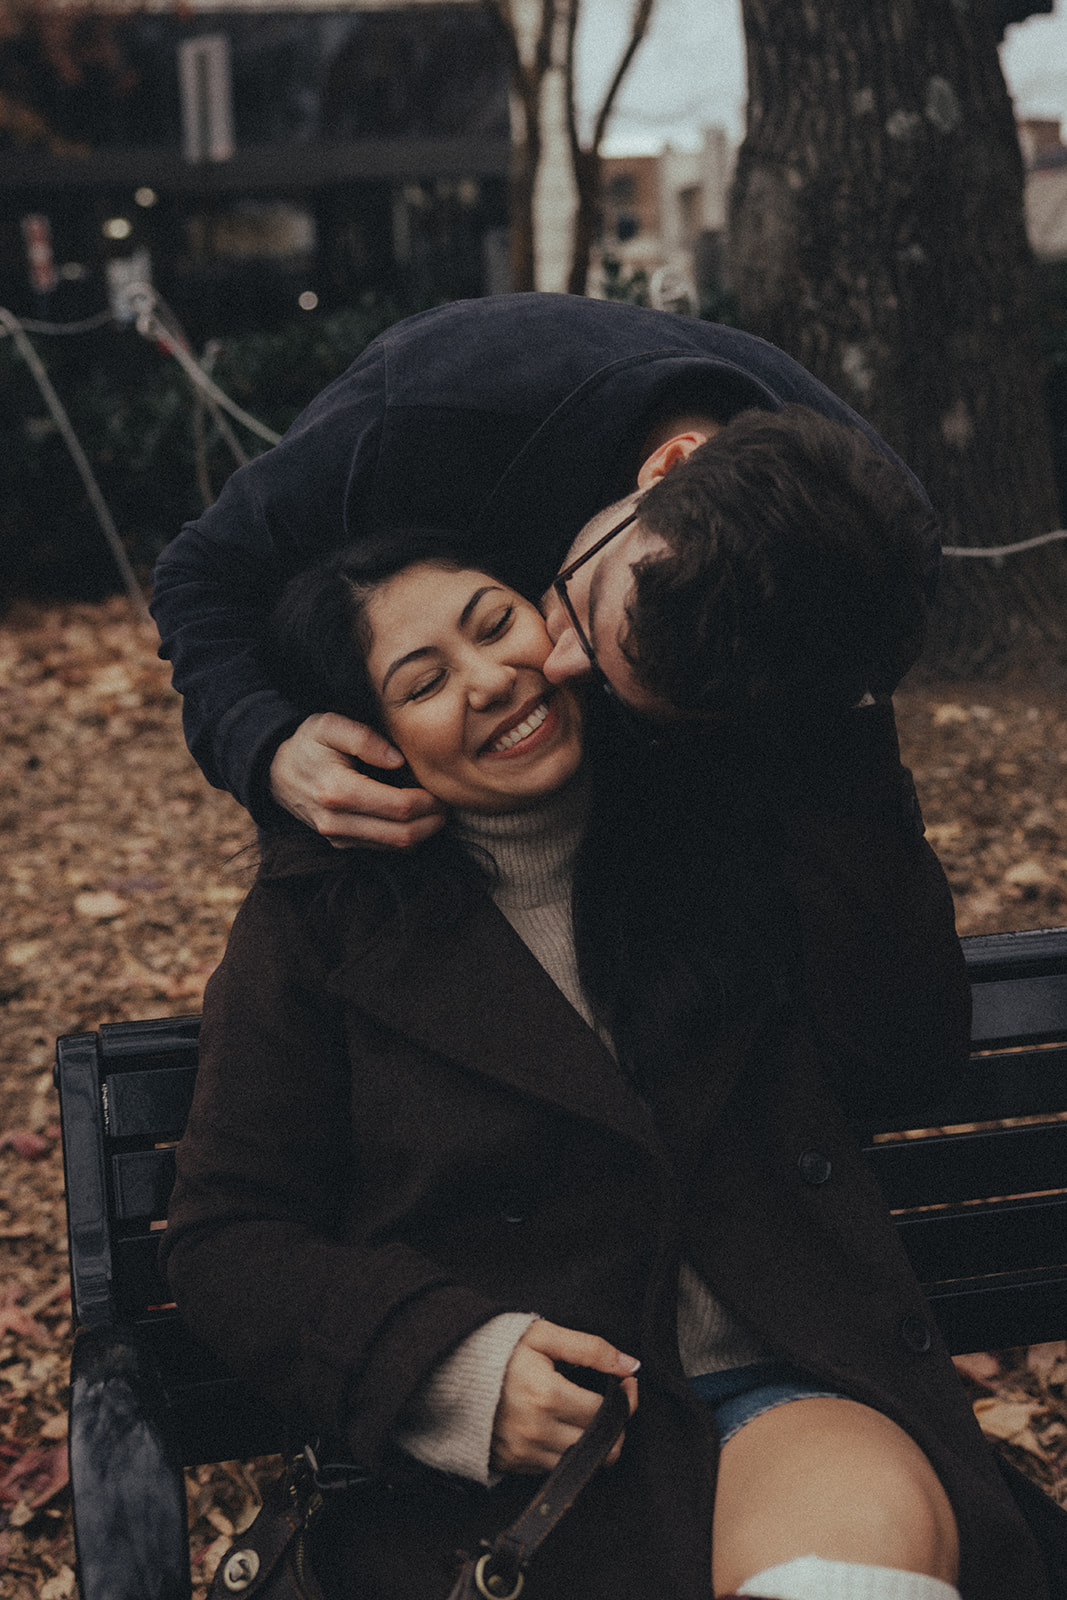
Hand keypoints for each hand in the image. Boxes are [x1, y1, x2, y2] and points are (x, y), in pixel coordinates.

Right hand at [269, 713, 444, 847]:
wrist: (276, 772)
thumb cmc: (308, 744)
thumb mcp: (329, 725)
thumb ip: (364, 738)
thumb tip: (397, 760)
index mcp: (338, 791)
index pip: (399, 807)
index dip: (428, 802)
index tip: (440, 790)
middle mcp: (336, 822)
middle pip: (402, 835)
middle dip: (432, 822)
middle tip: (445, 804)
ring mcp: (338, 837)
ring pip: (395, 847)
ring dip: (423, 832)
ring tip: (433, 809)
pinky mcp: (341, 844)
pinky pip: (383, 848)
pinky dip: (405, 836)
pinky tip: (412, 817)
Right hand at [490, 1320, 638, 1475]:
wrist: (452, 1369)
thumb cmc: (501, 1348)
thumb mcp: (544, 1336)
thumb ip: (591, 1349)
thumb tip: (632, 1365)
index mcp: (548, 1396)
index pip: (605, 1412)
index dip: (624, 1399)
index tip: (627, 1385)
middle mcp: (537, 1431)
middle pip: (599, 1446)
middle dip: (615, 1425)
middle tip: (612, 1404)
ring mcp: (523, 1452)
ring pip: (580, 1462)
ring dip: (592, 1442)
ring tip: (587, 1415)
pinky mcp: (512, 1464)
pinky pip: (554, 1468)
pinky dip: (566, 1452)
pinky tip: (562, 1426)